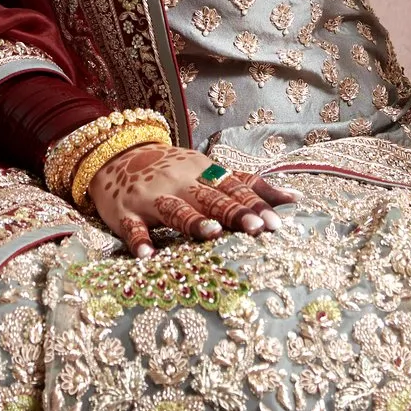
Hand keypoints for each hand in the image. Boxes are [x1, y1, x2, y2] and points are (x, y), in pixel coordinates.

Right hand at [87, 143, 295, 257]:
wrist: (116, 154)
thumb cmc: (172, 170)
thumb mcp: (208, 171)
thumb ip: (248, 186)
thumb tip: (295, 199)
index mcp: (203, 172)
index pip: (233, 188)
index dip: (254, 204)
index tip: (276, 222)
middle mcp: (180, 183)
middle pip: (210, 198)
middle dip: (233, 212)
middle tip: (256, 228)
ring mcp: (151, 198)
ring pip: (175, 209)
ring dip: (193, 221)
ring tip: (212, 234)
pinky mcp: (125, 214)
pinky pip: (133, 228)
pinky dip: (140, 241)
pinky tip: (148, 256)